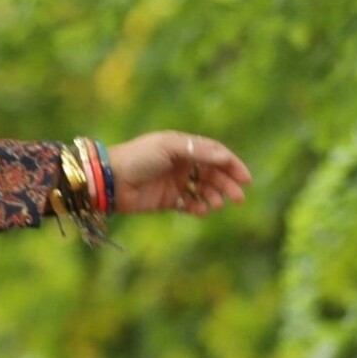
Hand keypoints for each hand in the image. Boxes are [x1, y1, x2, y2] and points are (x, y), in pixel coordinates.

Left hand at [105, 132, 251, 216]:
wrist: (111, 180)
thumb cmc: (138, 157)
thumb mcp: (169, 148)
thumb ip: (198, 151)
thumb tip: (225, 157)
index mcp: (184, 146)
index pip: (216, 154)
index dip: (232, 165)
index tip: (245, 179)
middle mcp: (182, 164)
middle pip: (213, 174)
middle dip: (227, 185)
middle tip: (238, 198)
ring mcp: (175, 182)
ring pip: (203, 190)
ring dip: (213, 196)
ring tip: (217, 204)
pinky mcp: (167, 200)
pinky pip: (189, 204)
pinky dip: (198, 207)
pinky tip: (203, 210)